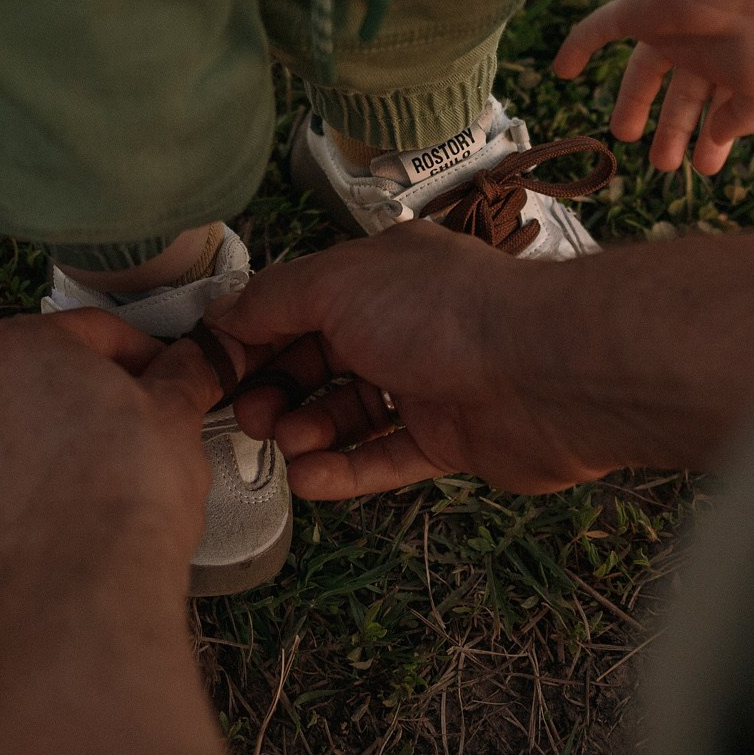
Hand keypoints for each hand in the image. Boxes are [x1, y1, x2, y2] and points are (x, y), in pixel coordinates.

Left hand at [0, 311, 224, 627]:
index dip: (149, 354)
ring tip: (122, 471)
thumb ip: (187, 373)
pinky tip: (85, 508)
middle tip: (153, 423)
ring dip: (71, 437)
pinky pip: (9, 475)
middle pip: (54, 374)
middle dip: (104, 395)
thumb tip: (203, 357)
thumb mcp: (176, 415)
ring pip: (28, 425)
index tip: (176, 378)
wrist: (77, 593)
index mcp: (21, 344)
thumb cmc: (124, 493)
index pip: (99, 330)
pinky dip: (44, 481)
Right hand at [205, 225, 623, 498]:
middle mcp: (403, 323)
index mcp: (379, 273)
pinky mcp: (450, 439)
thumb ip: (273, 301)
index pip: (299, 303)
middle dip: (277, 389)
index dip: (253, 335)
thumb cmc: (440, 312)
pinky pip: (384, 457)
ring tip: (287, 445)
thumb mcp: (336, 284)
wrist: (541, 371)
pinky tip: (309, 481)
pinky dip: (345, 471)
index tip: (212, 370)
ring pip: (349, 413)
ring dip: (308, 432)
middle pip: (320, 361)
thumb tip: (222, 314)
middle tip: (250, 416)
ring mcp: (428, 383)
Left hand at [552, 0, 753, 174]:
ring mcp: (670, 30)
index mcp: (740, 66)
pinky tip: (561, 71)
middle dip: (674, 130)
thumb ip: (744, 119)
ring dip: (631, 103)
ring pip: (643, 71)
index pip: (721, 109)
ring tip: (623, 136)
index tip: (705, 167)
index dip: (713, 140)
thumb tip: (718, 136)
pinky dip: (577, 47)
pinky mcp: (638, 11)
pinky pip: (598, 29)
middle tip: (662, 165)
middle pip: (682, 95)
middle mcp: (705, 48)